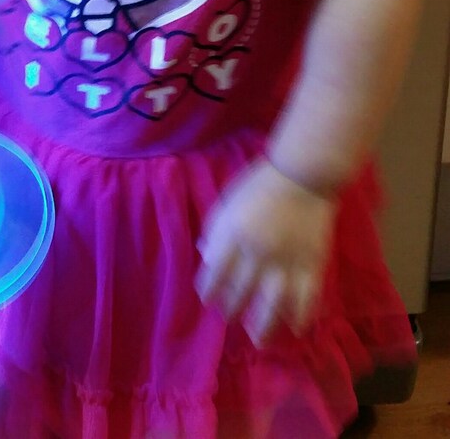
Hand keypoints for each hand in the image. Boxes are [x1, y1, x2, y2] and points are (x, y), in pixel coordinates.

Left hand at [196, 158, 336, 346]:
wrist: (302, 176)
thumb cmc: (258, 185)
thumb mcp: (227, 202)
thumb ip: (216, 230)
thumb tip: (205, 256)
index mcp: (233, 235)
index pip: (214, 274)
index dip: (209, 291)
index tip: (208, 300)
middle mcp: (257, 253)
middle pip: (241, 293)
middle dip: (232, 309)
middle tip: (230, 317)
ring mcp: (286, 262)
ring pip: (272, 306)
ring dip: (263, 327)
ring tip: (258, 340)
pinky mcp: (312, 266)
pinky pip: (307, 300)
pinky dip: (300, 317)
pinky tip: (295, 328)